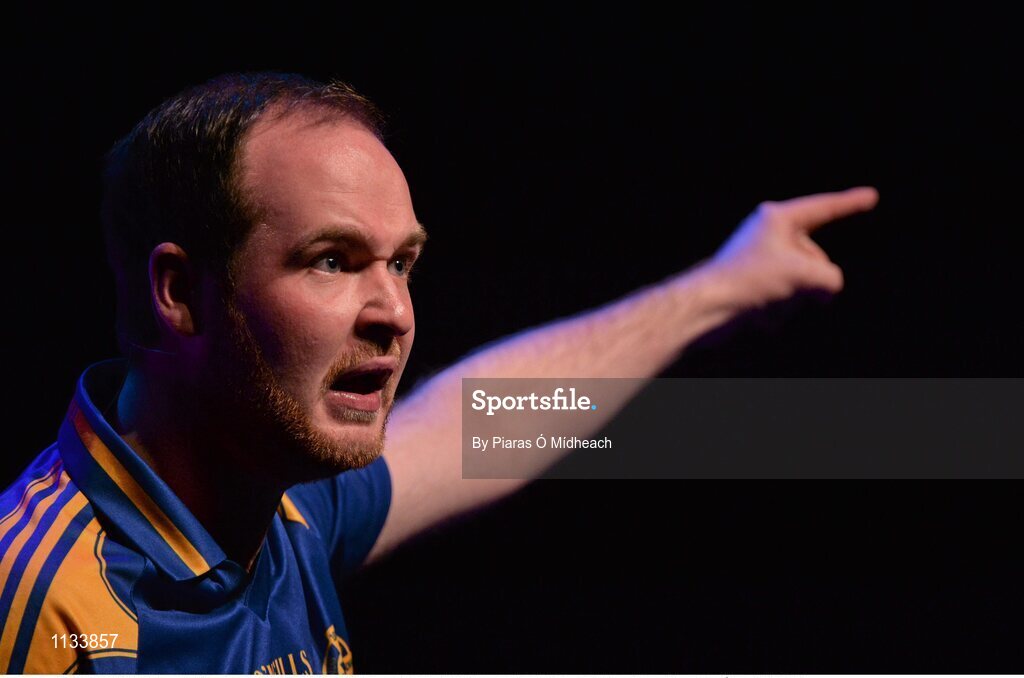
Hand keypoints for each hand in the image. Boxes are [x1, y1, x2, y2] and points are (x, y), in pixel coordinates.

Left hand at [704, 186, 878, 310]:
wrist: (708, 305)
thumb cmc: (750, 280)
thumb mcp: (804, 274)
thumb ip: (830, 277)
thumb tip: (828, 288)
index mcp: (777, 218)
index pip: (823, 208)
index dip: (850, 203)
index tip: (870, 196)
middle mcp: (769, 232)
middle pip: (815, 254)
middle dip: (816, 277)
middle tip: (793, 289)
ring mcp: (762, 256)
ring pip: (804, 277)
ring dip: (800, 293)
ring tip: (773, 301)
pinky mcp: (755, 279)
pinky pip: (786, 291)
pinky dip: (785, 303)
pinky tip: (766, 313)